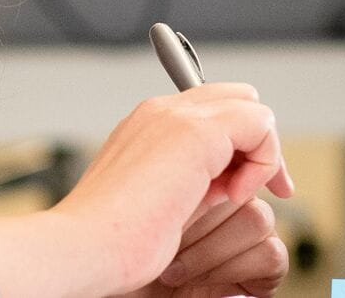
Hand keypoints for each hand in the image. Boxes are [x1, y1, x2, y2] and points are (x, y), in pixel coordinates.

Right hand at [0, 84, 294, 297]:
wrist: (83, 247)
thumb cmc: (111, 239)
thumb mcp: (161, 202)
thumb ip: (193, 181)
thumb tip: (225, 181)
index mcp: (147, 124)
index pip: (212, 109)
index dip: (237, 144)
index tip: (243, 187)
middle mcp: (162, 112)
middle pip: (238, 98)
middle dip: (257, 142)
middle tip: (259, 188)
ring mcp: (178, 117)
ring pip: (252, 106)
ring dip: (260, 154)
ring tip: (239, 196)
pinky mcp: (197, 133)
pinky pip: (260, 125)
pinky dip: (261, 162)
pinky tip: (234, 195)